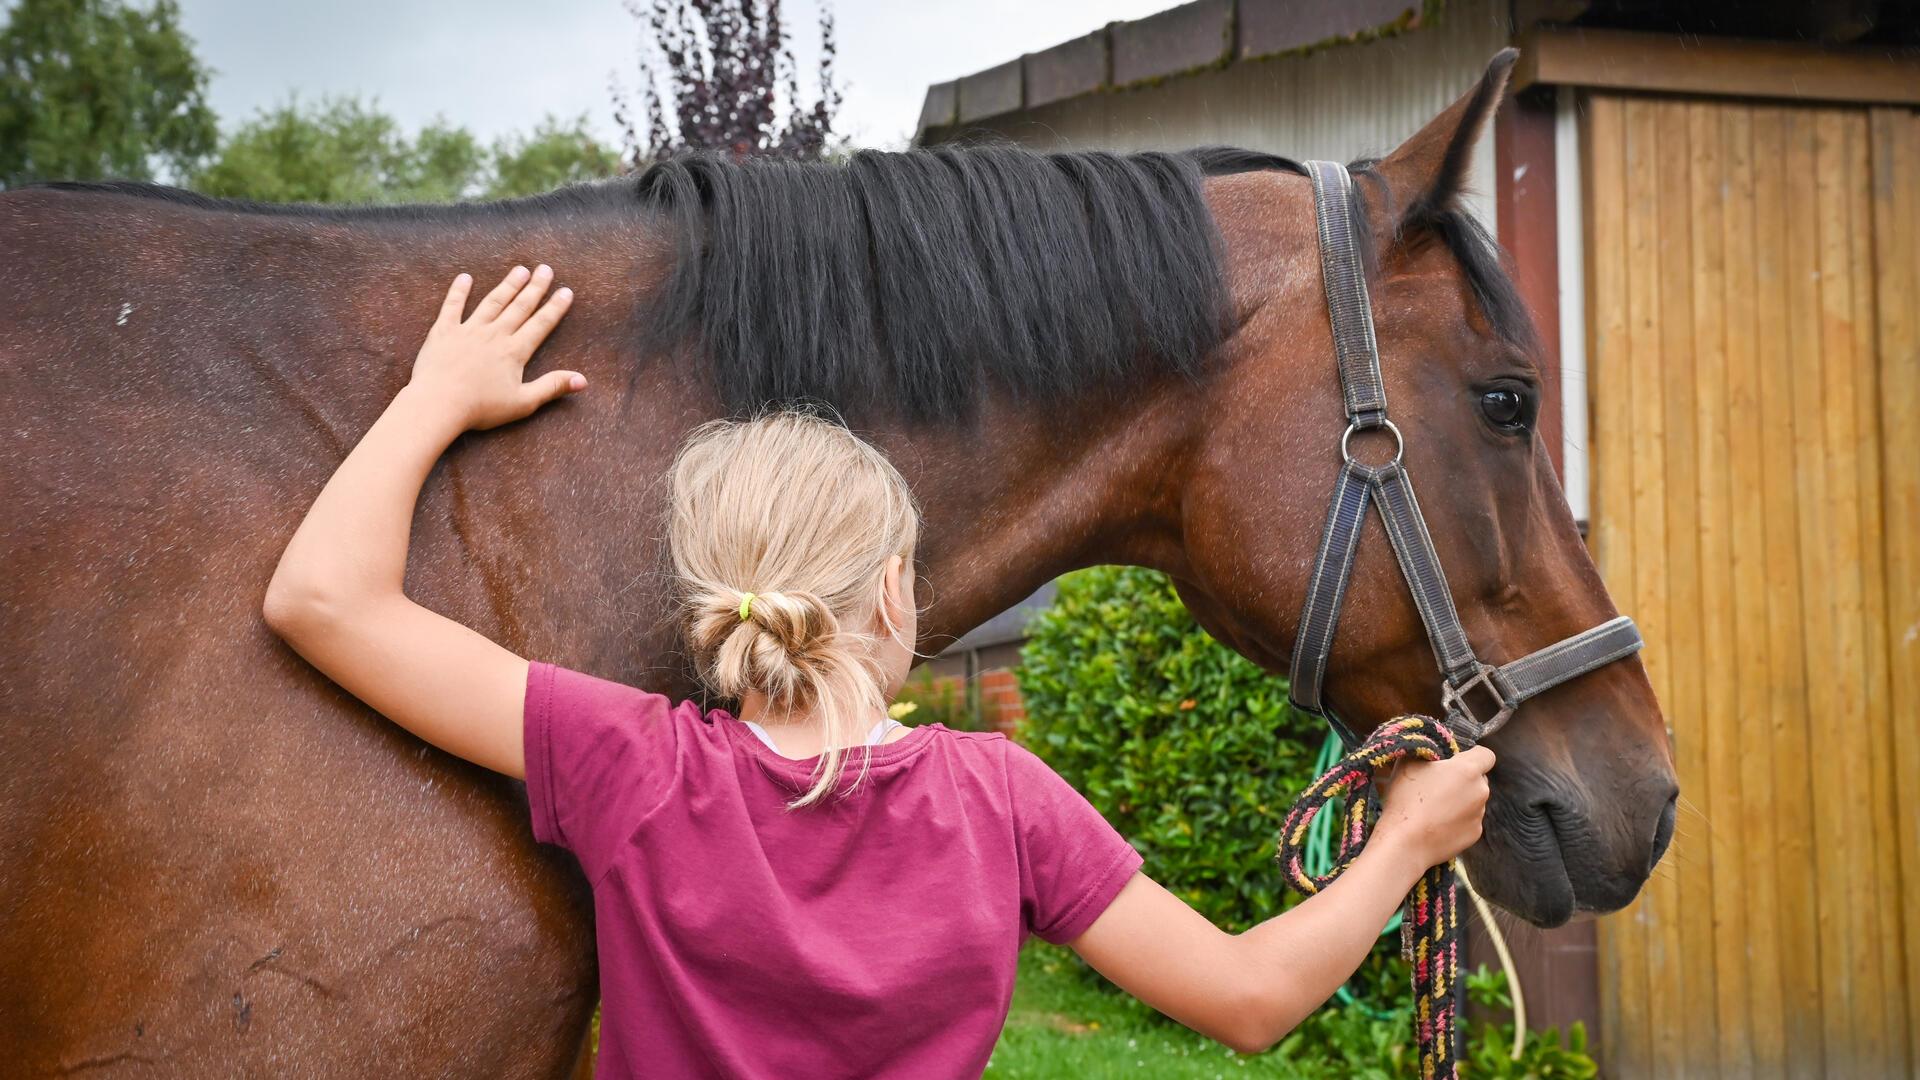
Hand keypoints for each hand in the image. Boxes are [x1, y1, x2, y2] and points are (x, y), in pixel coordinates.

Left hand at [407, 265, 582, 430]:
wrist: (438, 403)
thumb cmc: (481, 408)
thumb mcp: (523, 403)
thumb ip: (552, 387)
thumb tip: (582, 380)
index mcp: (514, 352)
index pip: (540, 324)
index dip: (555, 307)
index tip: (566, 291)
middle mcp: (494, 335)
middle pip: (519, 307)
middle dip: (535, 288)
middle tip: (546, 269)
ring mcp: (468, 330)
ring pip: (492, 302)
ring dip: (507, 285)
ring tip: (520, 270)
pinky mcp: (444, 331)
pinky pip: (452, 306)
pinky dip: (458, 291)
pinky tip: (465, 278)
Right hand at [1373, 746, 1493, 867]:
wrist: (1405, 843)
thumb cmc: (1405, 799)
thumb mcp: (1407, 762)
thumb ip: (1425, 749)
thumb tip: (1430, 747)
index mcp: (1468, 770)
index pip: (1487, 754)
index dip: (1472, 754)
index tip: (1455, 761)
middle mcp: (1480, 791)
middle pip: (1479, 779)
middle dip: (1463, 779)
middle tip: (1438, 785)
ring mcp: (1479, 814)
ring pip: (1473, 800)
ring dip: (1460, 800)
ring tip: (1434, 808)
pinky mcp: (1475, 834)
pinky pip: (1469, 820)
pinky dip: (1458, 820)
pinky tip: (1438, 824)